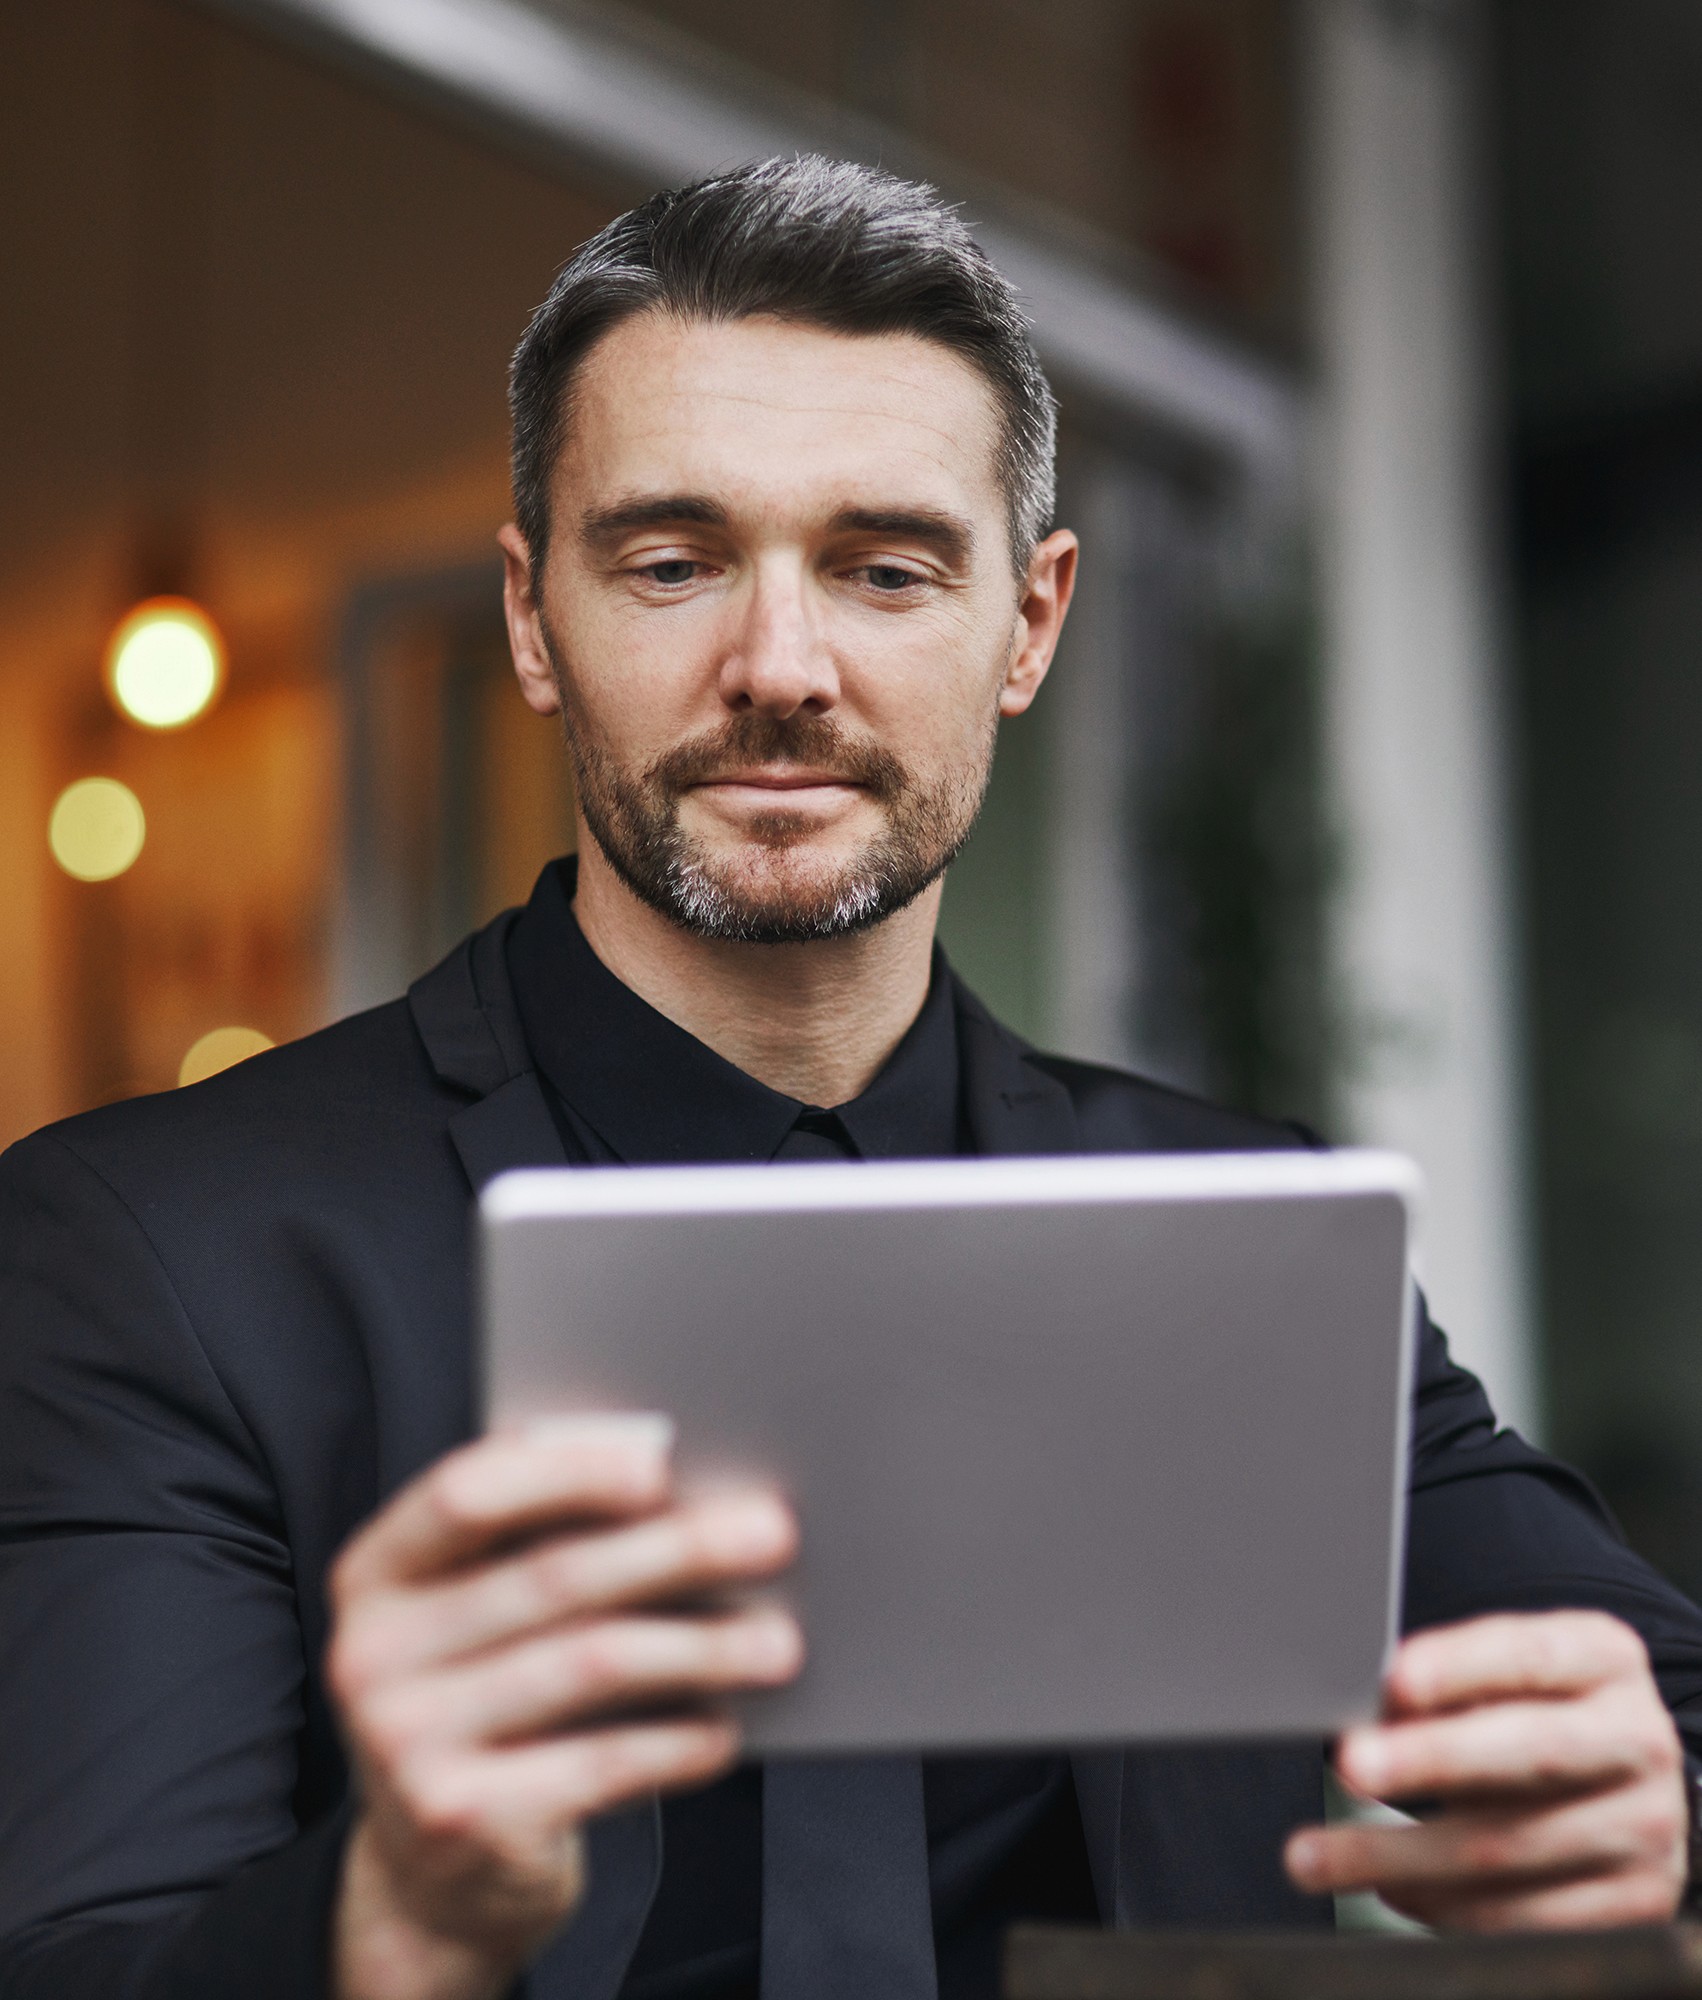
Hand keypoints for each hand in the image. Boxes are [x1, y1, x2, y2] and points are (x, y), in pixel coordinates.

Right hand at [325, 1415, 800, 1999]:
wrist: (432, 1880)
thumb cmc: (482, 1703)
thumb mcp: (473, 1615)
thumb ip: (535, 1544)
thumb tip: (673, 1480)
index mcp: (377, 1573)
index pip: (467, 1493)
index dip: (567, 1471)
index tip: (660, 1465)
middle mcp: (374, 1652)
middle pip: (552, 1576)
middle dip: (678, 1550)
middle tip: (770, 1533)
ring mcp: (408, 1742)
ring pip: (592, 1664)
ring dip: (703, 1645)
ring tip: (778, 1639)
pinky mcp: (463, 1822)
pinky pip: (601, 1761)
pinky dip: (677, 1740)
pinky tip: (723, 1727)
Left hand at [1284, 1611, 1687, 1929]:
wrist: (1628, 1789)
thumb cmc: (1537, 1714)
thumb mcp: (1509, 1674)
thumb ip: (1449, 1680)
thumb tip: (1360, 1707)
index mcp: (1604, 1659)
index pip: (1530, 1655)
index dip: (1459, 1666)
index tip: (1390, 1683)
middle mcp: (1637, 1740)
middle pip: (1531, 1750)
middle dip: (1431, 1758)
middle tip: (1350, 1765)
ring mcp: (1643, 1827)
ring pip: (1511, 1846)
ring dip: (1400, 1854)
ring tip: (1318, 1853)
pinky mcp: (1636, 1904)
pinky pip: (1526, 1918)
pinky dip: (1445, 1905)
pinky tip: (1390, 1887)